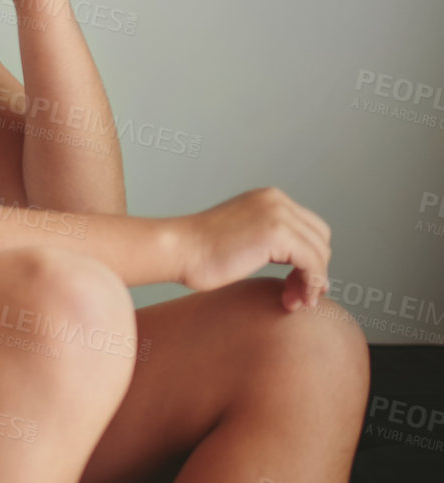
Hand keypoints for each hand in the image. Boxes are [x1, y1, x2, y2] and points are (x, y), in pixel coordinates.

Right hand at [175, 187, 333, 310]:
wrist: (178, 250)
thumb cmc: (199, 251)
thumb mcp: (241, 234)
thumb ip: (267, 237)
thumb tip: (298, 261)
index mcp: (267, 198)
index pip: (309, 228)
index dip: (310, 259)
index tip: (297, 284)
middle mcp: (276, 200)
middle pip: (320, 239)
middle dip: (314, 271)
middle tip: (296, 296)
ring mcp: (278, 214)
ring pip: (320, 253)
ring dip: (312, 283)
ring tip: (294, 302)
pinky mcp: (278, 234)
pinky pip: (313, 264)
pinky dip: (309, 285)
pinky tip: (293, 300)